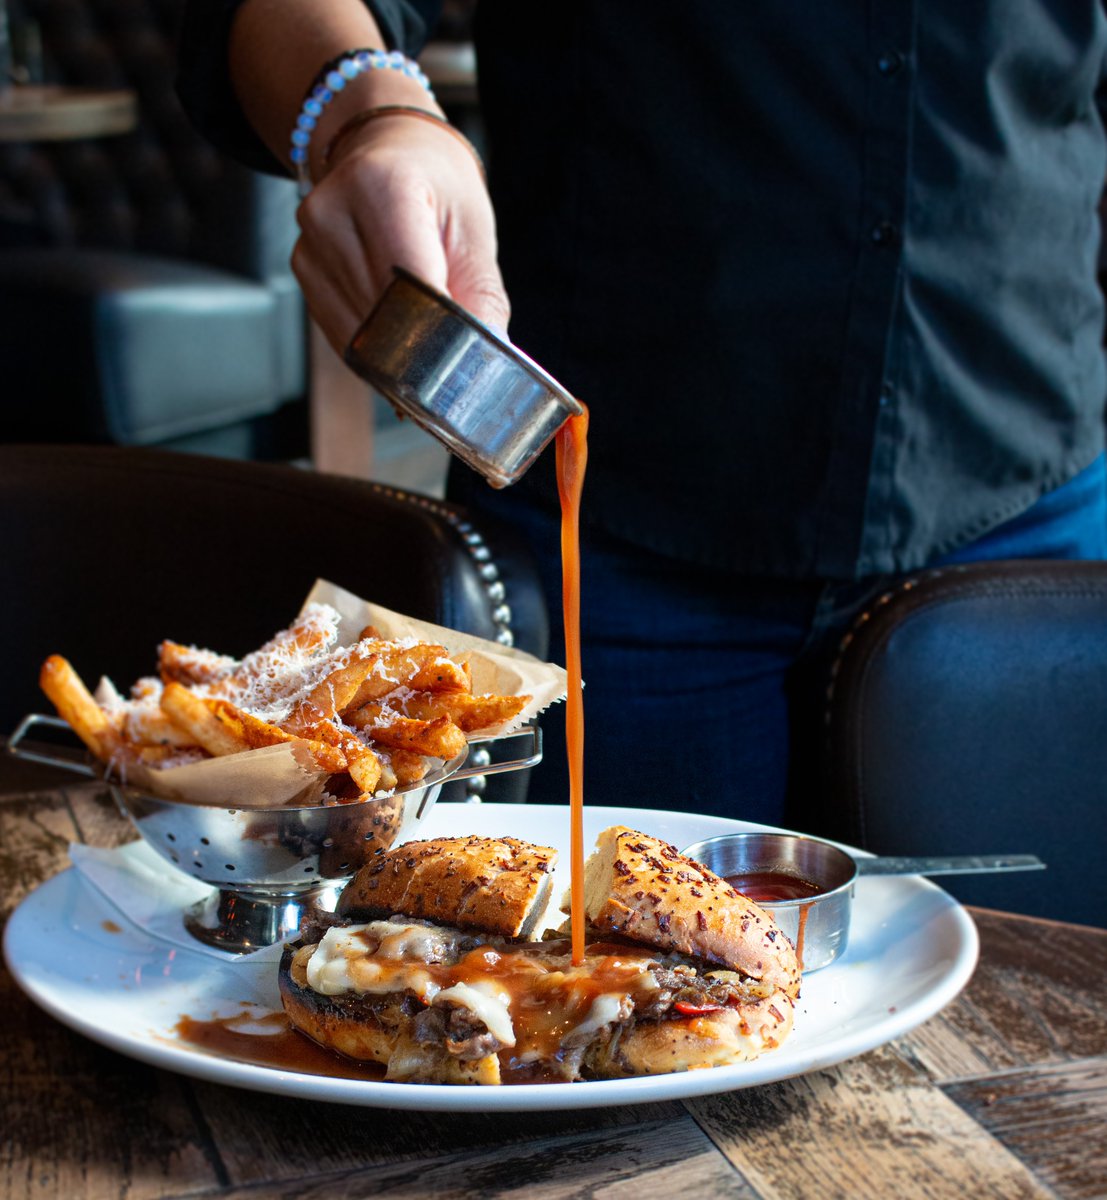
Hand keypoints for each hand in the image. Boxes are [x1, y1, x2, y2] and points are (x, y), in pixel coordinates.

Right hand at [292, 111, 509, 356]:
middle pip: (383, 314)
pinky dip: (376, 343)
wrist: (388, 149)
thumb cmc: (437, 186)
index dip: (440, 331)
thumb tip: (489, 357)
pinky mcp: (303, 269)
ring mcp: (310, 242)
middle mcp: (333, 212)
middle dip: (423, 345)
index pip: (410, 285)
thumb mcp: (473, 230)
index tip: (465, 358)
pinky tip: (395, 324)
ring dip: (399, 348)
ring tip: (425, 327)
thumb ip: (482, 296)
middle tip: (454, 355)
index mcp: (382, 186)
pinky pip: (343, 331)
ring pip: (362, 332)